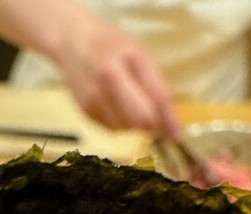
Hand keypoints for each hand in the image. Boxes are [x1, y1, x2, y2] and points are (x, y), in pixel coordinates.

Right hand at [55, 20, 180, 139]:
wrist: (74, 43)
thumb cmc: (112, 47)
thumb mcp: (140, 55)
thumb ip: (156, 86)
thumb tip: (170, 124)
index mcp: (129, 57)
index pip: (156, 96)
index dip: (169, 119)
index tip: (176, 133)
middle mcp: (109, 77)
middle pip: (140, 118)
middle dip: (152, 125)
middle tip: (157, 125)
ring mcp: (95, 96)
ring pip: (127, 127)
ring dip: (136, 125)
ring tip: (132, 107)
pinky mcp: (86, 110)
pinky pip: (112, 128)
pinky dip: (120, 124)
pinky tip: (117, 108)